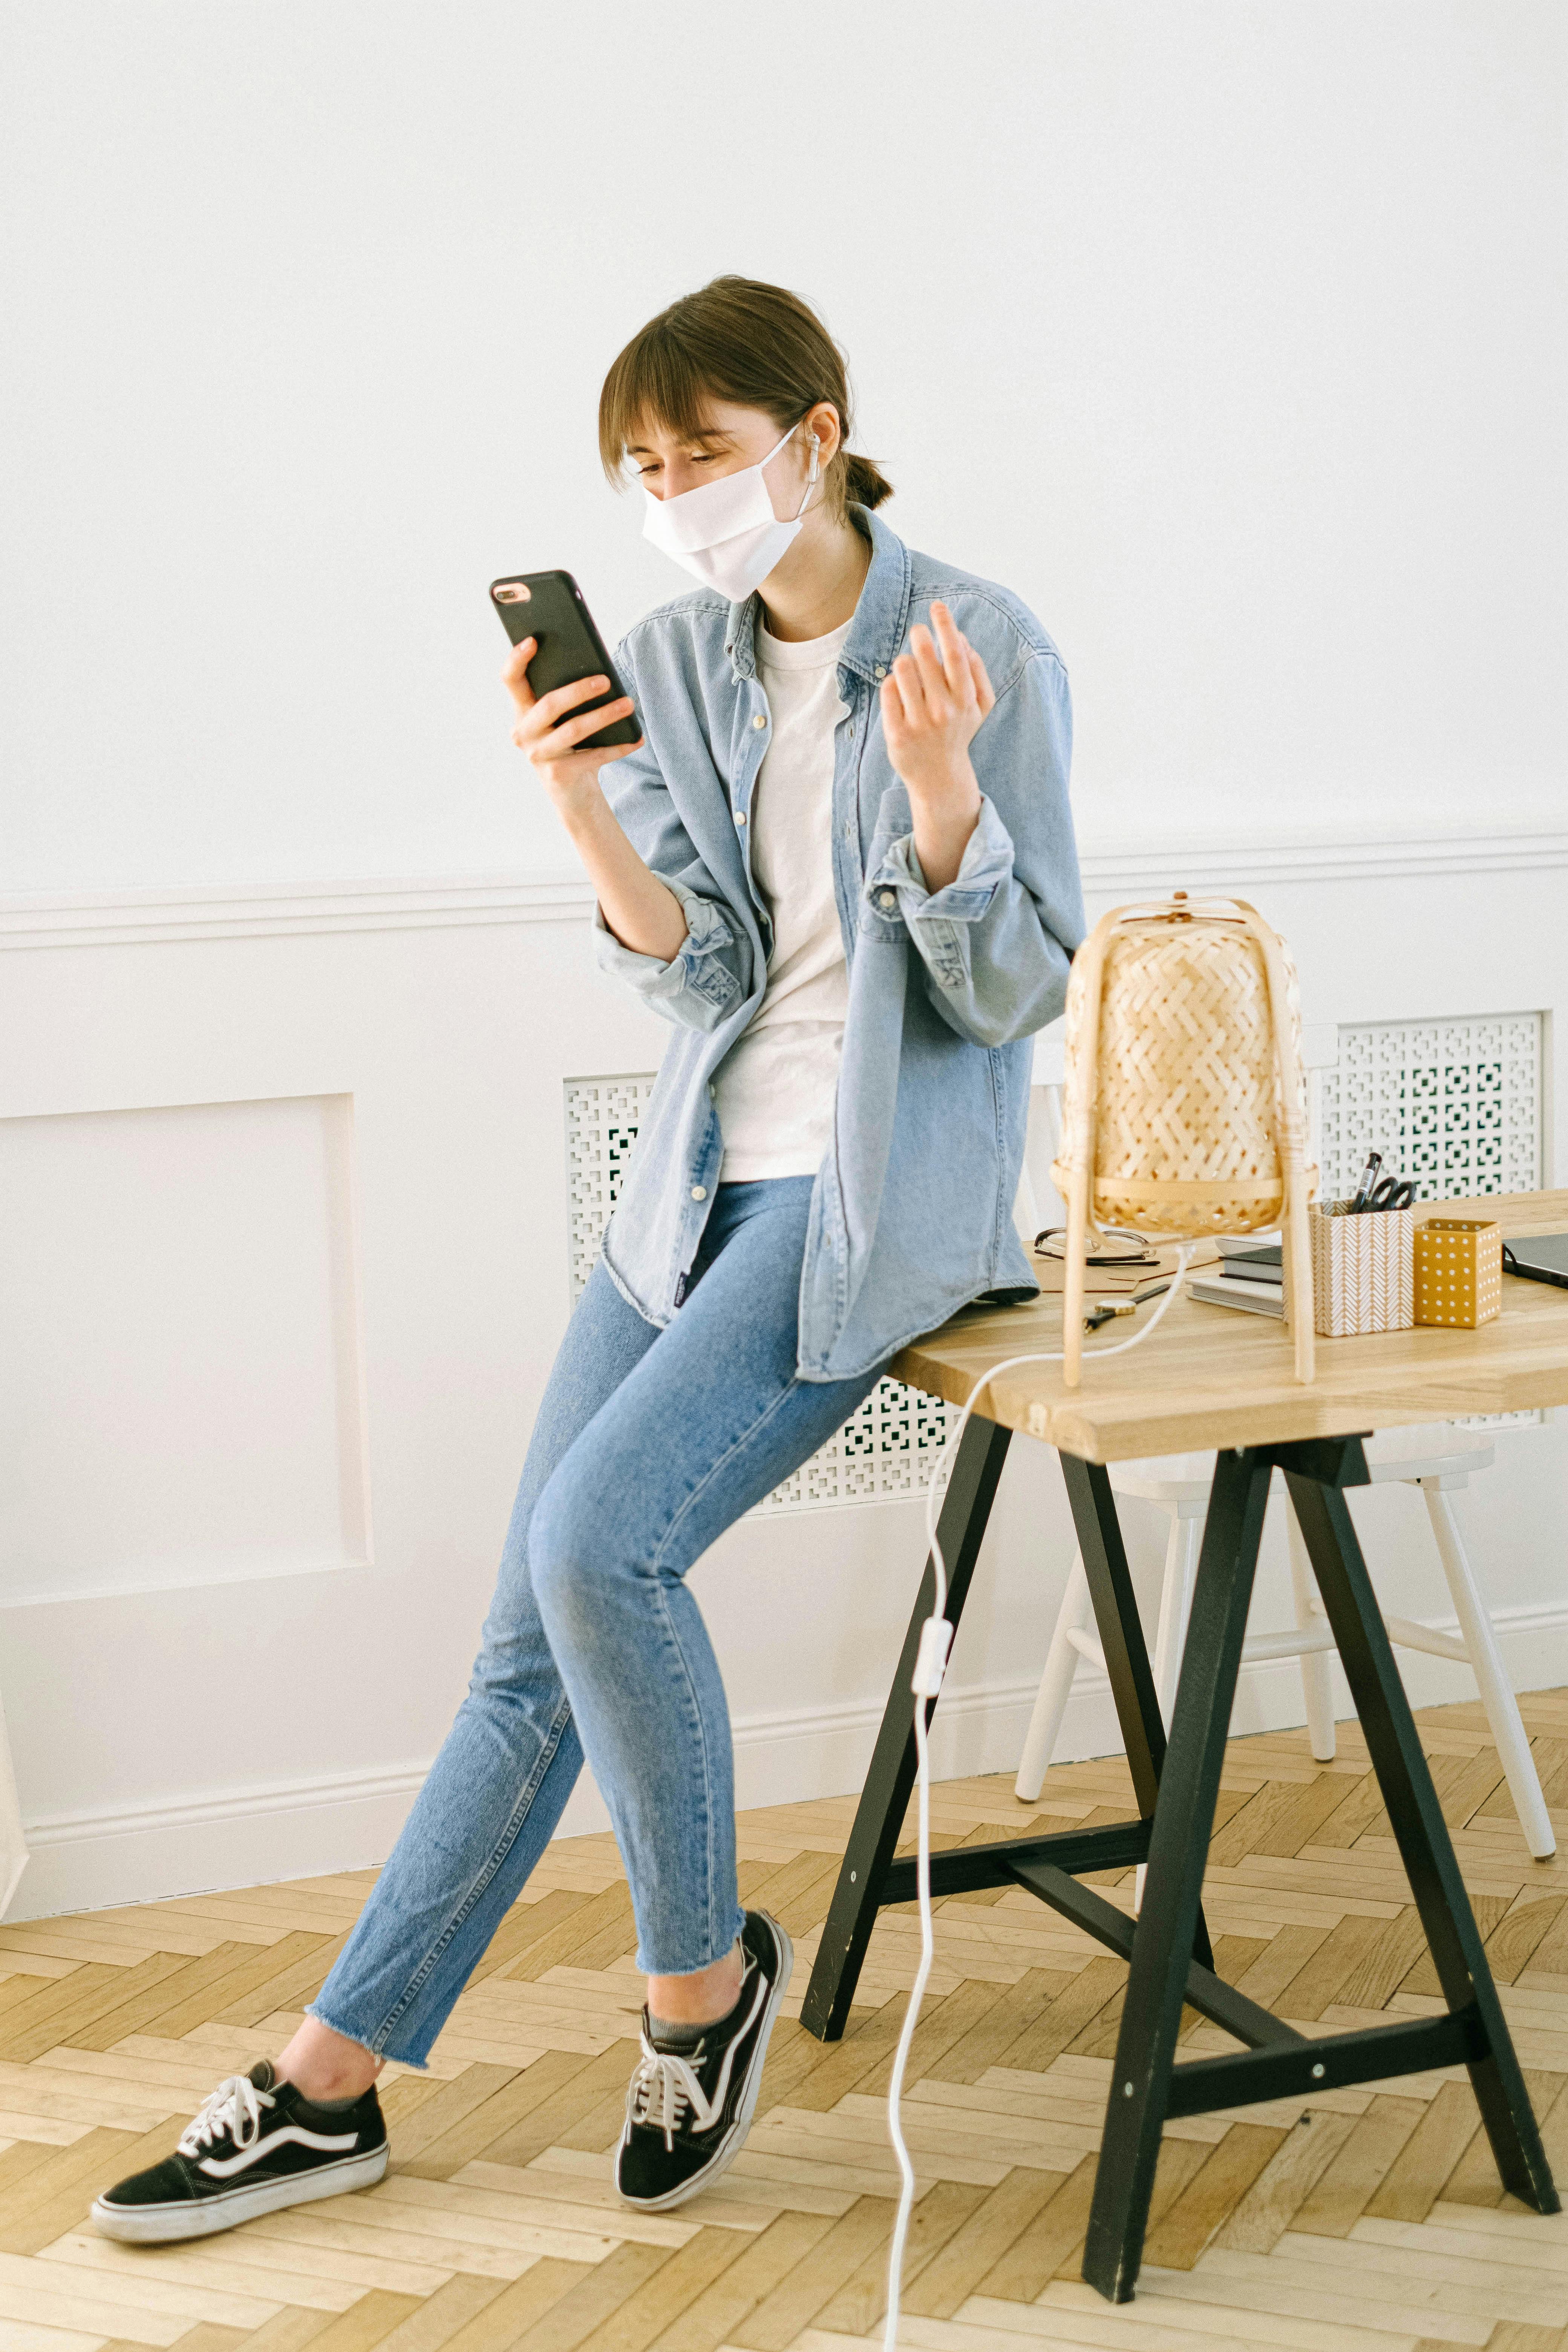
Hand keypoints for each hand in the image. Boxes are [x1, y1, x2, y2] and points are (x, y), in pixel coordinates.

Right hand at [502, 637, 641, 814]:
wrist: (572, 793)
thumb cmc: (571, 745)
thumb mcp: (564, 720)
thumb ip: (567, 695)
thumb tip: (597, 671)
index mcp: (521, 711)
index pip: (510, 680)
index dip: (516, 659)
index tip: (532, 640)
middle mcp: (523, 733)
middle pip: (549, 704)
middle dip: (579, 690)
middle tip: (606, 680)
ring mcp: (538, 756)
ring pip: (573, 729)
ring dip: (604, 715)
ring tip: (629, 704)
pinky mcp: (557, 775)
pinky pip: (592, 756)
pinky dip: (618, 747)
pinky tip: (637, 738)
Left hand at [879, 601, 994, 801]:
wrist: (940, 777)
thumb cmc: (958, 732)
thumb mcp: (979, 706)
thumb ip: (977, 672)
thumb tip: (963, 639)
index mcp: (965, 700)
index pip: (955, 653)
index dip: (946, 625)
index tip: (937, 606)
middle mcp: (943, 710)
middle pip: (924, 655)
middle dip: (919, 635)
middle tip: (918, 632)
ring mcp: (919, 722)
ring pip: (902, 668)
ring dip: (904, 662)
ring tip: (910, 671)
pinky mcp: (897, 733)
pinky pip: (888, 689)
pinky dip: (892, 683)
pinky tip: (899, 692)